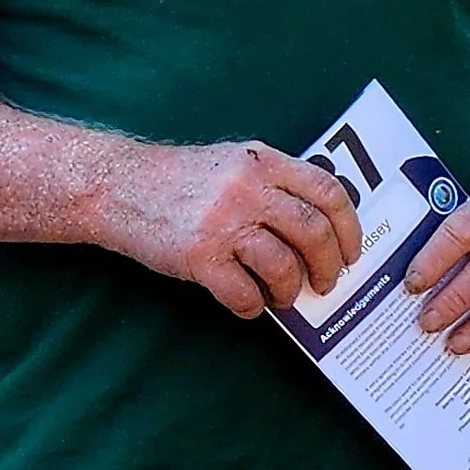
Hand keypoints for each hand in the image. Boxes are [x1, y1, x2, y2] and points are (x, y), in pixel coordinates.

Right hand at [100, 136, 362, 318]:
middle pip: (313, 232)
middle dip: (329, 267)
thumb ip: (275, 182)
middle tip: (325, 283)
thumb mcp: (234, 162)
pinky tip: (248, 304)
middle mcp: (247, 188)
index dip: (349, 228)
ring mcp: (222, 222)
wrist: (117, 186)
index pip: (328, 192)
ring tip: (283, 296)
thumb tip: (321, 228)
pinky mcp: (198, 255)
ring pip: (283, 266)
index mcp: (263, 161)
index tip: (351, 252)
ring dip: (291, 290)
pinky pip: (244, 293)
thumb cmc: (180, 180)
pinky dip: (253, 307)